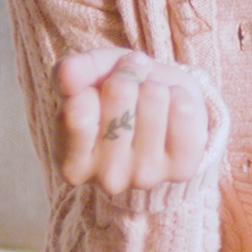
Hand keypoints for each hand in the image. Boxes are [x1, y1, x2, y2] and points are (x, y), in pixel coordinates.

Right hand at [55, 48, 209, 193]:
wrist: (162, 110)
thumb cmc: (116, 98)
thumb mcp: (90, 77)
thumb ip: (75, 72)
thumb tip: (67, 73)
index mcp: (73, 165)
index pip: (78, 111)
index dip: (92, 82)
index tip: (97, 88)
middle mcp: (108, 179)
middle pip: (120, 93)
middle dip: (127, 77)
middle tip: (130, 90)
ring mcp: (147, 176)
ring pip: (154, 96)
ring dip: (154, 85)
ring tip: (150, 100)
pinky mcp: (182, 168)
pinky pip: (183, 108)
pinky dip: (179, 94)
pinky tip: (171, 110)